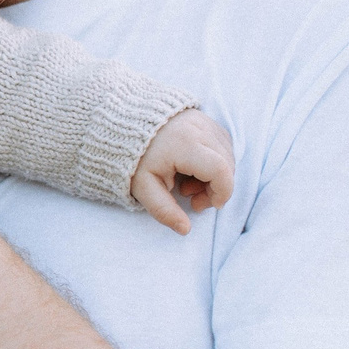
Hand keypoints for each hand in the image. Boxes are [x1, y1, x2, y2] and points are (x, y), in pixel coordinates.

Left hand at [131, 109, 234, 234]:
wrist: (122, 127)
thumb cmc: (132, 159)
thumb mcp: (143, 188)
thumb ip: (164, 210)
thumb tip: (185, 229)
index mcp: (185, 145)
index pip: (221, 170)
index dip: (221, 193)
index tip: (201, 205)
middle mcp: (199, 128)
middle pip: (226, 164)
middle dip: (214, 187)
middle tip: (187, 195)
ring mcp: (203, 121)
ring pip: (227, 154)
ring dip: (214, 174)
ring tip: (186, 182)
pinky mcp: (204, 118)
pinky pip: (221, 143)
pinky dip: (213, 160)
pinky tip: (191, 167)